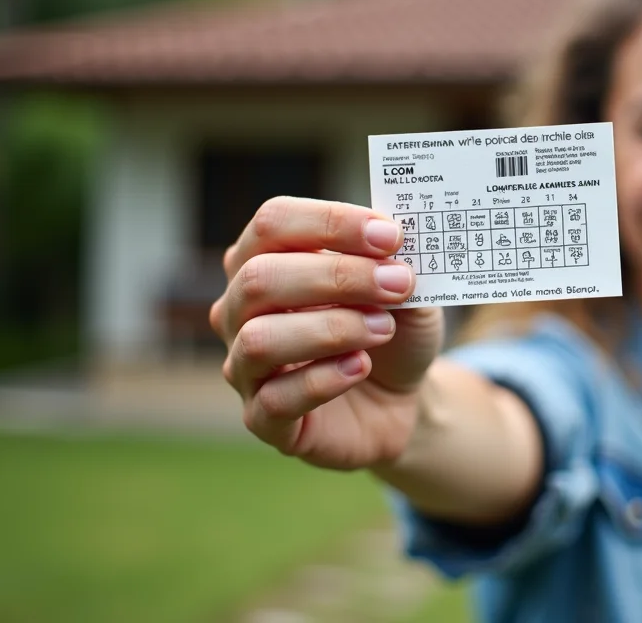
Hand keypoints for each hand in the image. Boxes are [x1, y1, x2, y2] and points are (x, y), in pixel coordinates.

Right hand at [209, 196, 443, 468]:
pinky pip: (276, 399)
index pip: (273, 222)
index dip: (331, 223)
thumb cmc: (386, 328)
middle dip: (337, 277)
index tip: (390, 237)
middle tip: (397, 283)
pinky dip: (324, 379)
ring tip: (383, 328)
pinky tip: (360, 366)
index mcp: (264, 258)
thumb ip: (394, 263)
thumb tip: (391, 244)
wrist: (397, 397)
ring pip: (260, 339)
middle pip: (260, 278)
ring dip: (332, 328)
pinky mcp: (262, 419)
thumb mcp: (402, 289)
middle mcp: (239, 309)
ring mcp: (243, 365)